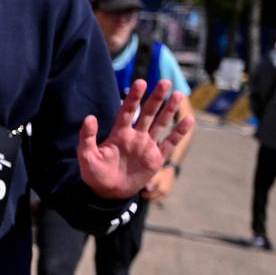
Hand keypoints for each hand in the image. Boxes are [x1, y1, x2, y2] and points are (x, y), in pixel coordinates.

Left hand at [78, 80, 193, 201]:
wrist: (107, 193)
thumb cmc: (94, 174)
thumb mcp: (87, 155)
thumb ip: (87, 137)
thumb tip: (89, 117)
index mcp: (119, 133)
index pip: (127, 111)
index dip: (134, 97)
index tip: (140, 82)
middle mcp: (135, 136)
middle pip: (148, 113)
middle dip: (156, 98)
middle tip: (164, 81)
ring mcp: (147, 146)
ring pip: (160, 124)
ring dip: (169, 110)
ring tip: (178, 94)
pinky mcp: (156, 158)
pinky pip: (170, 143)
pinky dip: (179, 132)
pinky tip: (189, 120)